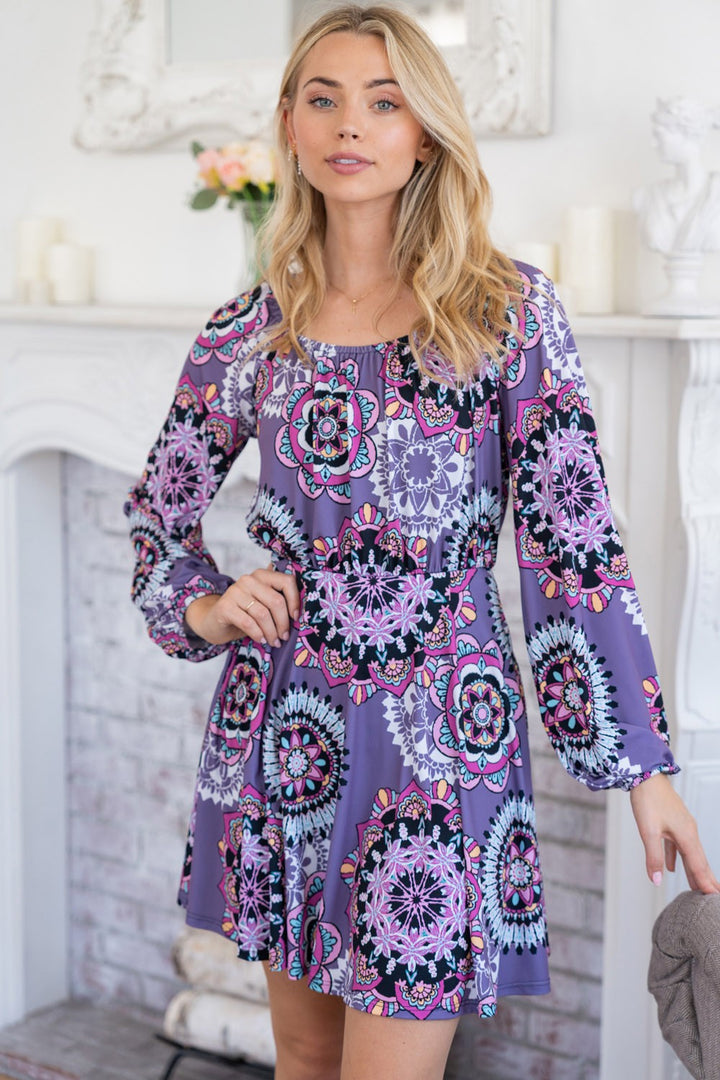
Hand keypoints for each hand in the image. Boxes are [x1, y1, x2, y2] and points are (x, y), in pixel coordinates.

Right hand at [185, 566, 300, 647]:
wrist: (214, 621)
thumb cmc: (245, 613)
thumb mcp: (263, 604)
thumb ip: (279, 599)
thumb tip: (302, 611)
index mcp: (262, 575)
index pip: (287, 581)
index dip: (295, 600)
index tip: (296, 618)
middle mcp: (248, 579)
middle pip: (276, 601)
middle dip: (283, 623)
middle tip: (284, 637)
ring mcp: (235, 592)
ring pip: (263, 614)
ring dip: (272, 632)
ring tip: (274, 642)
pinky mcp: (225, 607)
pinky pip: (248, 622)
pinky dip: (258, 634)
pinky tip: (262, 640)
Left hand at [629, 772, 719, 893]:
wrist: (646, 775)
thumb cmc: (648, 800)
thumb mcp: (648, 831)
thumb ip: (653, 857)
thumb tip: (657, 881)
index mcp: (686, 835)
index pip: (698, 865)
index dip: (705, 882)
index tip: (714, 897)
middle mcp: (688, 831)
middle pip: (699, 860)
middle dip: (706, 879)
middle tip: (714, 896)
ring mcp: (682, 826)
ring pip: (690, 853)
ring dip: (693, 870)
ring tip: (697, 887)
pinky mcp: (673, 822)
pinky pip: (678, 845)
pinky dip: (677, 858)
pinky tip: (672, 868)